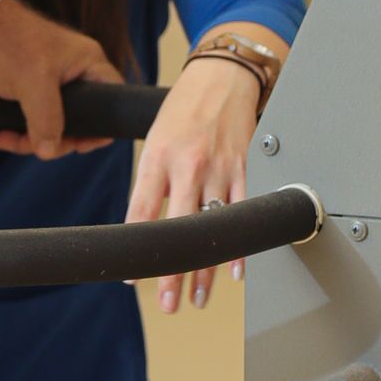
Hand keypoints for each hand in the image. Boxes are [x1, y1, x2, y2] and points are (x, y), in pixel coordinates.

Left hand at [0, 0, 122, 159]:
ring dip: (25, 140)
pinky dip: (13, 132)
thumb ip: (46, 119)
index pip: (111, 101)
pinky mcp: (25, 90)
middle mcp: (72, 74)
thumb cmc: (6, 40)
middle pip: (77, 122)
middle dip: (50, 140)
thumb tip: (49, 150)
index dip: (100, 128)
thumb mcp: (33, 82)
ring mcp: (48, 83)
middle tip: (29, 145)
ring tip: (1, 139)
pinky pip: (28, 121)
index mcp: (87, 64)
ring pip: (49, 126)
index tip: (76, 145)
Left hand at [126, 57, 262, 312]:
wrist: (220, 77)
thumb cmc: (183, 110)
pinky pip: (243, 212)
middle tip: (169, 304)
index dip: (137, 249)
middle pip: (178, 230)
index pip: (142, 212)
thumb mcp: (155, 141)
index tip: (134, 279)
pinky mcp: (245, 167)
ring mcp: (219, 167)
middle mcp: (188, 164)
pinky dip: (239, 245)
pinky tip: (236, 270)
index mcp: (157, 157)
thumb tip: (142, 228)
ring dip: (206, 269)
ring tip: (197, 297)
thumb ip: (151, 183)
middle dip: (173, 272)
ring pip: (212, 228)